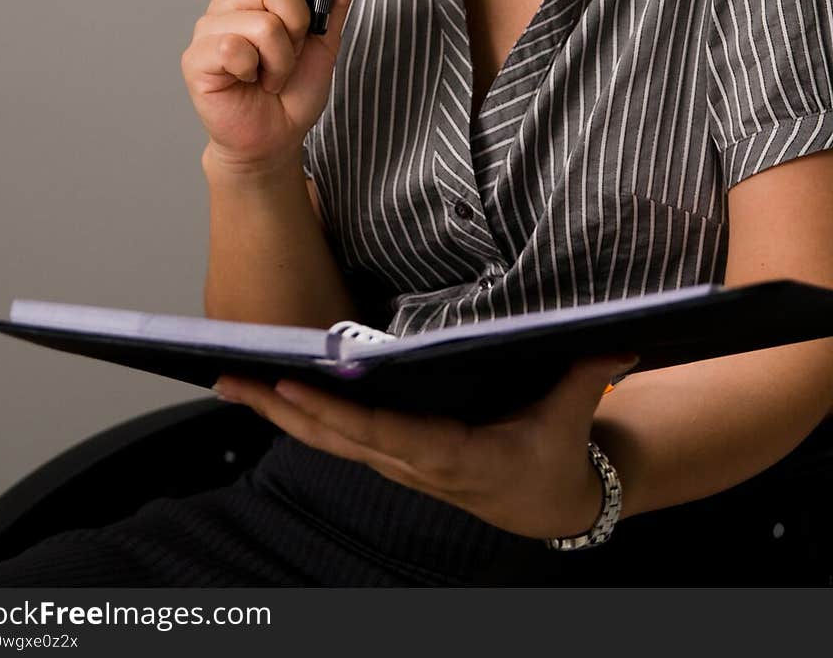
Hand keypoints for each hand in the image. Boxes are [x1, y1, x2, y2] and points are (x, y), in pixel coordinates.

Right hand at [181, 0, 372, 170]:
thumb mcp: (325, 41)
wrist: (275, 138)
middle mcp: (231, 2)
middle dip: (298, 24)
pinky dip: (255, 73)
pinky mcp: (195, 57)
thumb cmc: (293, 90)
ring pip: (262, 23)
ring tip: (272, 76)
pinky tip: (250, 83)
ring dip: (281, 60)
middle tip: (292, 53)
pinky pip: (234, 49)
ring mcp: (209, 28)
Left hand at [214, 353, 635, 538]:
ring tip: (230, 380)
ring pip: (325, 441)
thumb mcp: (572, 419)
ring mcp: (397, 463)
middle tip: (233, 377)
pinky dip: (297, 417)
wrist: (550, 505)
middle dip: (281, 409)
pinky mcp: (391, 456)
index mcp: (453, 458)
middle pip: (336, 438)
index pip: (384, 434)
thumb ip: (585, 375)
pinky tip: (265, 394)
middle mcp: (414, 464)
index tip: (296, 383)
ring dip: (276, 413)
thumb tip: (616, 340)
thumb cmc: (554, 456)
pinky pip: (335, 437)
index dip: (338, 411)